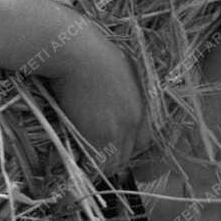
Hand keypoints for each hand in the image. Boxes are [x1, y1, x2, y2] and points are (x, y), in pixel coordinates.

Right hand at [47, 21, 149, 173]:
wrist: (79, 55)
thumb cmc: (95, 53)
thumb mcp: (121, 69)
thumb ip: (124, 90)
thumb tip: (112, 97)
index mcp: (140, 106)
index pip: (143, 142)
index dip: (128, 147)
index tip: (114, 147)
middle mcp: (132, 122)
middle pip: (128, 155)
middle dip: (114, 160)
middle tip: (96, 159)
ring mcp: (115, 132)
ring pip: (113, 164)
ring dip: (100, 167)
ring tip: (85, 167)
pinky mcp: (96, 137)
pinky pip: (96, 164)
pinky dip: (88, 167)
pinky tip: (77, 165)